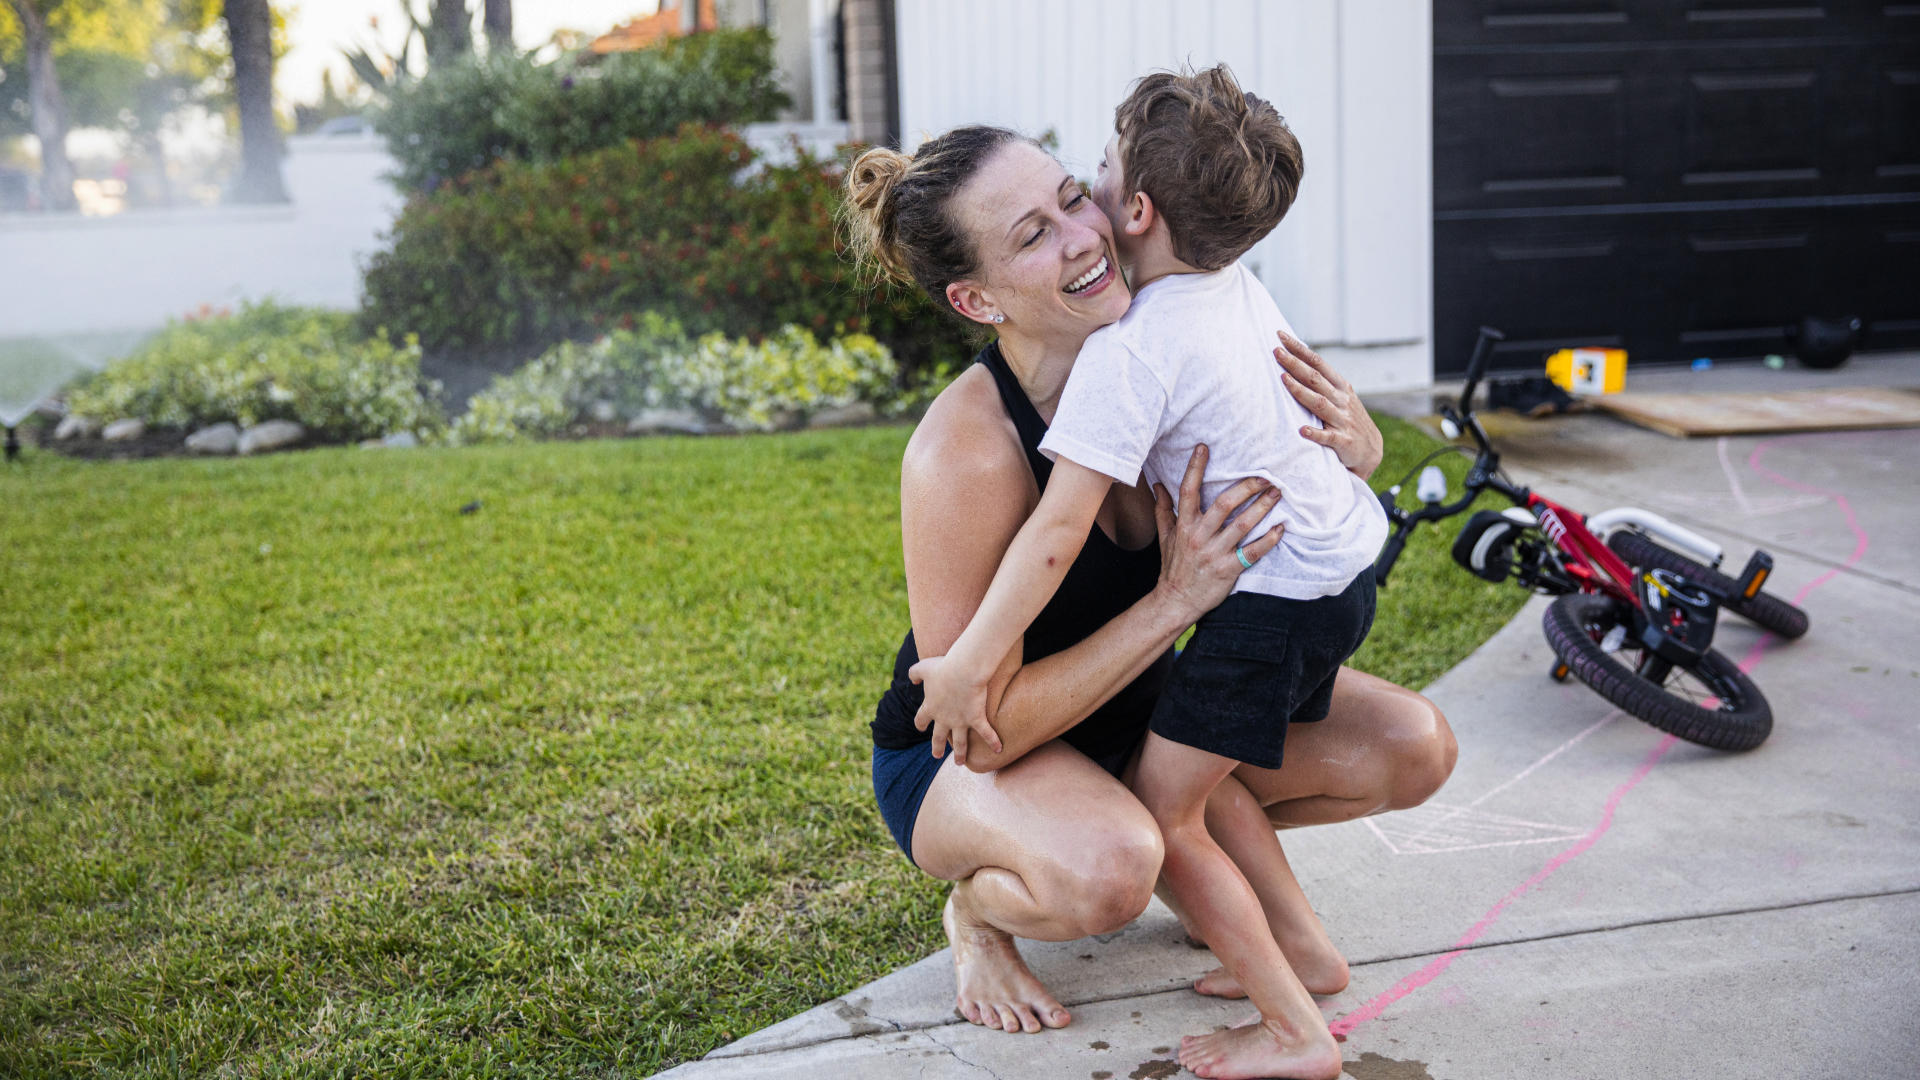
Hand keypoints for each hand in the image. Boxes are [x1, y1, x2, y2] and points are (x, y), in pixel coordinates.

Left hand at [907, 654, 1003, 765]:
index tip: (921, 728)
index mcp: (930, 707)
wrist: (962, 671)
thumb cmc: (943, 667)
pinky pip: (985, 733)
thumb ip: (914, 673)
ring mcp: (960, 721)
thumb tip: (912, 680)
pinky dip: (993, 742)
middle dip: (937, 747)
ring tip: (959, 763)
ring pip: (959, 743)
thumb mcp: (923, 667)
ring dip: (960, 754)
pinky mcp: (976, 719)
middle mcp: (943, 718)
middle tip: (936, 755)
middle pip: (938, 737)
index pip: (921, 719)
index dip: (921, 724)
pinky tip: (998, 749)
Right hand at [1152, 444, 1285, 623]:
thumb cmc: (1173, 566)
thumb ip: (1163, 509)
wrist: (1176, 600)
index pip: (1188, 491)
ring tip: (1277, 493)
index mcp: (1184, 525)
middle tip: (1264, 475)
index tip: (1204, 447)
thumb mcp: (1165, 537)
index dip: (1195, 468)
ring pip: (1242, 525)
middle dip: (1246, 487)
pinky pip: (1252, 552)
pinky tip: (1281, 528)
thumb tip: (1157, 485)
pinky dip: (1268, 540)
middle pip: (1224, 504)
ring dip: (1262, 508)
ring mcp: (1214, 553)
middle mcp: (1199, 536)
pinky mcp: (1228, 570)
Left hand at [1274, 329, 1382, 479]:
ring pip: (1319, 403)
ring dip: (1300, 391)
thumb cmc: (1348, 421)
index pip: (1318, 363)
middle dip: (1295, 364)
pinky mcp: (1344, 441)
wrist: (1371, 451)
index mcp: (1341, 387)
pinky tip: (1301, 430)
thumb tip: (1297, 363)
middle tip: (1275, 351)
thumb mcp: (1341, 398)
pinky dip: (1315, 433)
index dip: (1300, 350)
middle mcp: (1342, 400)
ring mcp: (1343, 420)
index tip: (1281, 336)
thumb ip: (1322, 384)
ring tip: (1283, 379)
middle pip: (1315, 379)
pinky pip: (1328, 437)